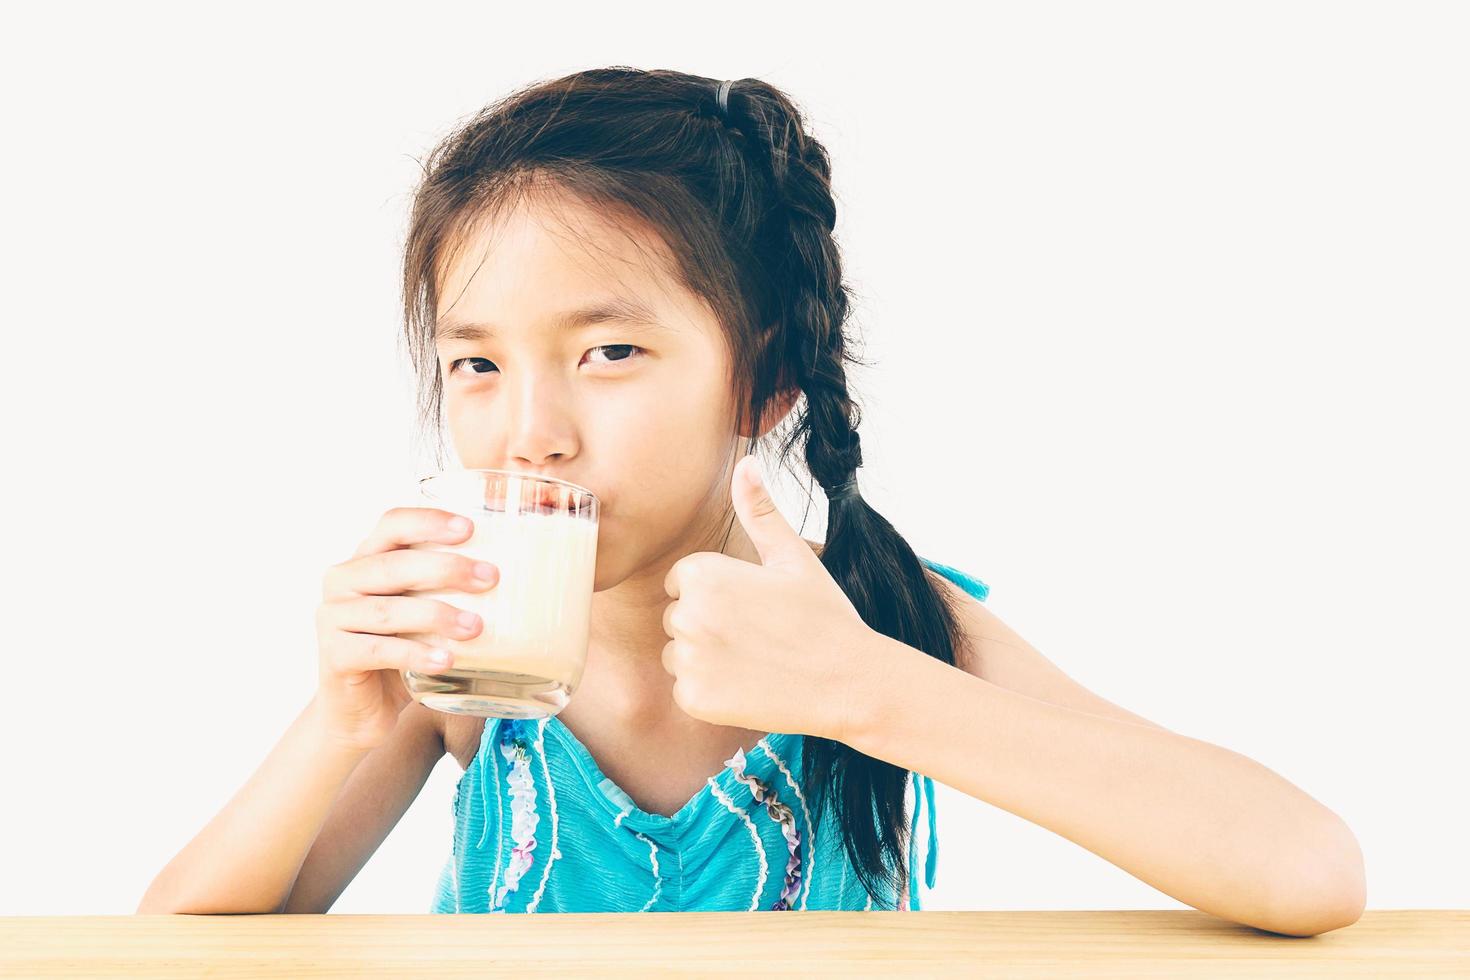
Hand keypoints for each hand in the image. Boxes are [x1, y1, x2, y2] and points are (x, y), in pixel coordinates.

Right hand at [312, 507, 498, 749]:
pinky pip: (378, 651)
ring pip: (388, 611)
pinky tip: (447, 660)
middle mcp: (343, 581)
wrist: (361, 709)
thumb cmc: (402, 650)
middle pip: (394, 565)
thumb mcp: (422, 611)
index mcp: (365, 559)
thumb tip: (521, 574)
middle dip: (445, 568)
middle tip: (490, 578)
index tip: (469, 528)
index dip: (428, 521)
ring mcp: (332, 619)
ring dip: (437, 615)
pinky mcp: (334, 657)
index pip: (392, 524)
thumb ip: (447, 588)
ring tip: (476, 627)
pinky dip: (416, 654)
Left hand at [660, 456, 877, 741]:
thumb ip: (760, 510)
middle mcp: (687, 614)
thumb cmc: (824, 615)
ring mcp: (689, 659)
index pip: (682, 581)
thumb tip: (746, 464)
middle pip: (678, 618)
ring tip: (755, 661)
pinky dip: (711, 693)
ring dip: (707, 660)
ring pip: (678, 654)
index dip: (719, 593)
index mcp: (703, 574)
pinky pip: (686, 691)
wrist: (850, 682)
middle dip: (710, 625)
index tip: (754, 607)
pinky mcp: (693, 699)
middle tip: (760, 635)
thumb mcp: (793, 557)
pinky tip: (749, 687)